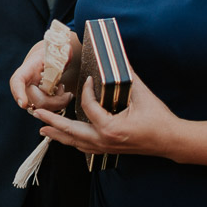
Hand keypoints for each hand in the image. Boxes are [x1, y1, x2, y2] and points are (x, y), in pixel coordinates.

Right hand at [9, 40, 72, 114]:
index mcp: (27, 70)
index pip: (18, 81)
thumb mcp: (57, 52)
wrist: (47, 60)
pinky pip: (46, 110)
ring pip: (43, 108)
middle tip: (69, 94)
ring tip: (66, 93)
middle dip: (55, 101)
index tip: (23, 104)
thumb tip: (68, 51)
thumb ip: (62, 53)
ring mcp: (28, 95)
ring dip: (59, 103)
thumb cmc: (51, 54)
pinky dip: (57, 105)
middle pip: (36, 100)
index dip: (18, 92)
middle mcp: (24, 85)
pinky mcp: (35, 102)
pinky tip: (62, 95)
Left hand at [31, 69, 178, 157]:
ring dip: (58, 134)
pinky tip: (67, 137)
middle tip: (36, 114)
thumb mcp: (142, 95)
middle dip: (52, 122)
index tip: (87, 79)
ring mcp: (105, 148)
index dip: (85, 91)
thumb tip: (117, 56)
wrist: (170, 141)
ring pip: (76, 142)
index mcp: (110, 127)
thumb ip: (127, 75)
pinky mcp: (109, 150)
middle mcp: (104, 141)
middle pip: (71, 131)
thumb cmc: (158, 119)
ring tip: (42, 129)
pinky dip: (72, 141)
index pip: (88, 107)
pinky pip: (85, 147)